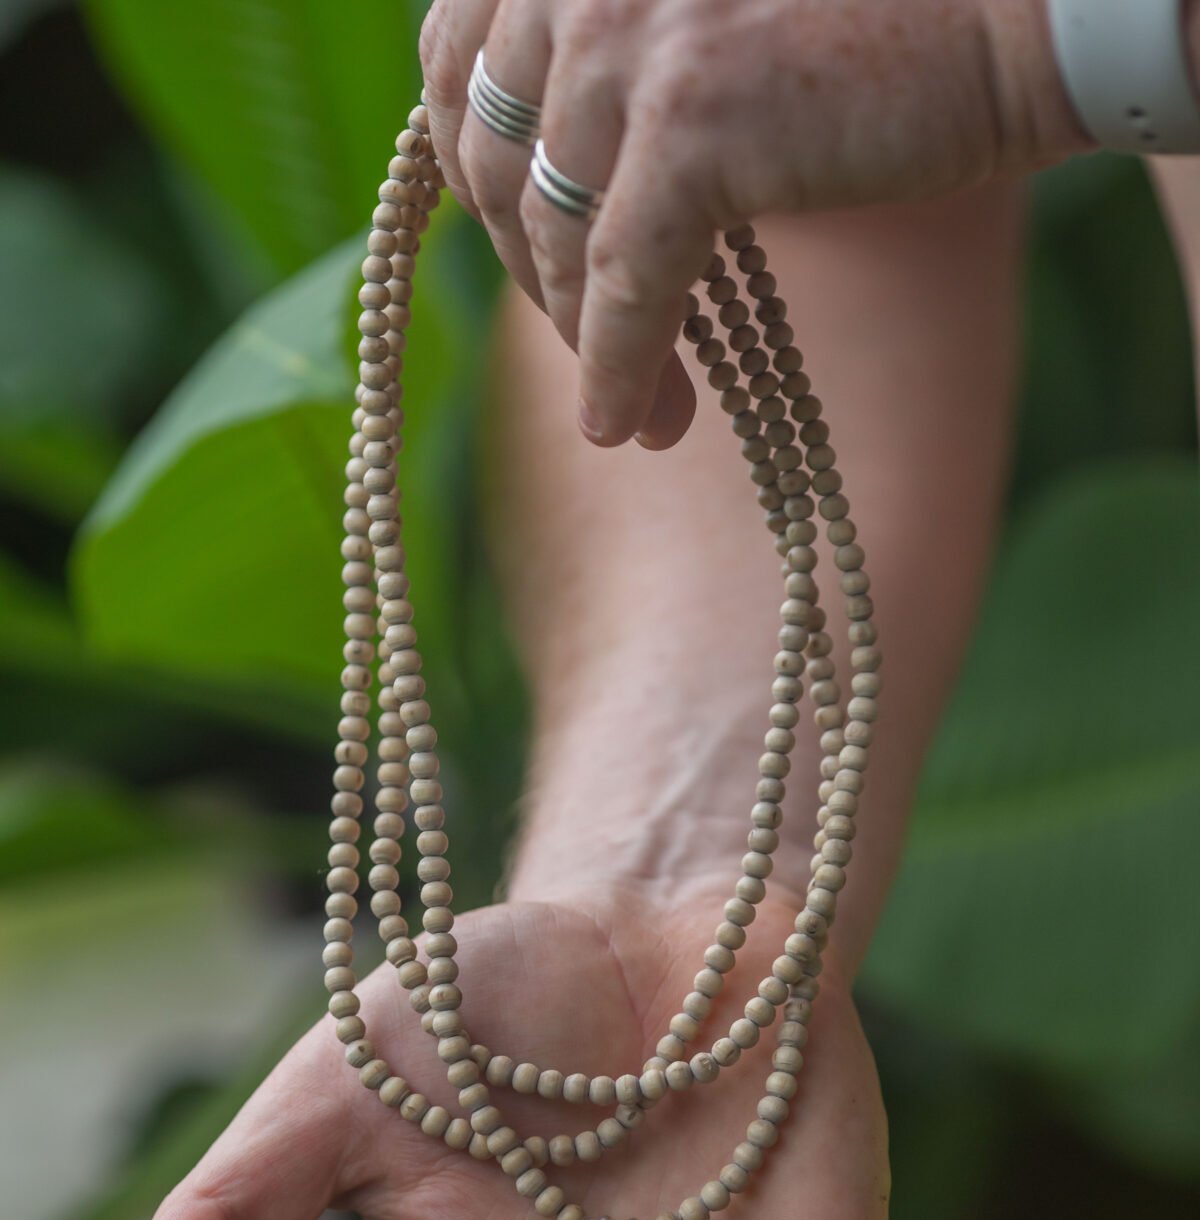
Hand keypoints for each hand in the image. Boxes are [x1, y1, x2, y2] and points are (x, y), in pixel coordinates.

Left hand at [418, 0, 1084, 447]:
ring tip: (642, 413)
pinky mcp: (691, 120)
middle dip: (538, 278)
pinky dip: (620, 368)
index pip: (457, 66)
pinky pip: (623, 283)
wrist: (1011, 12)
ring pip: (557, 236)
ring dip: (586, 345)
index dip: (478, 177)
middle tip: (592, 349)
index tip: (526, 251)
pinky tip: (637, 424)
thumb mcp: (698, 21)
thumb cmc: (873, 21)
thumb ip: (611, 74)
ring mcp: (627, 35)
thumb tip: (536, 203)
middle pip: (500, 165)